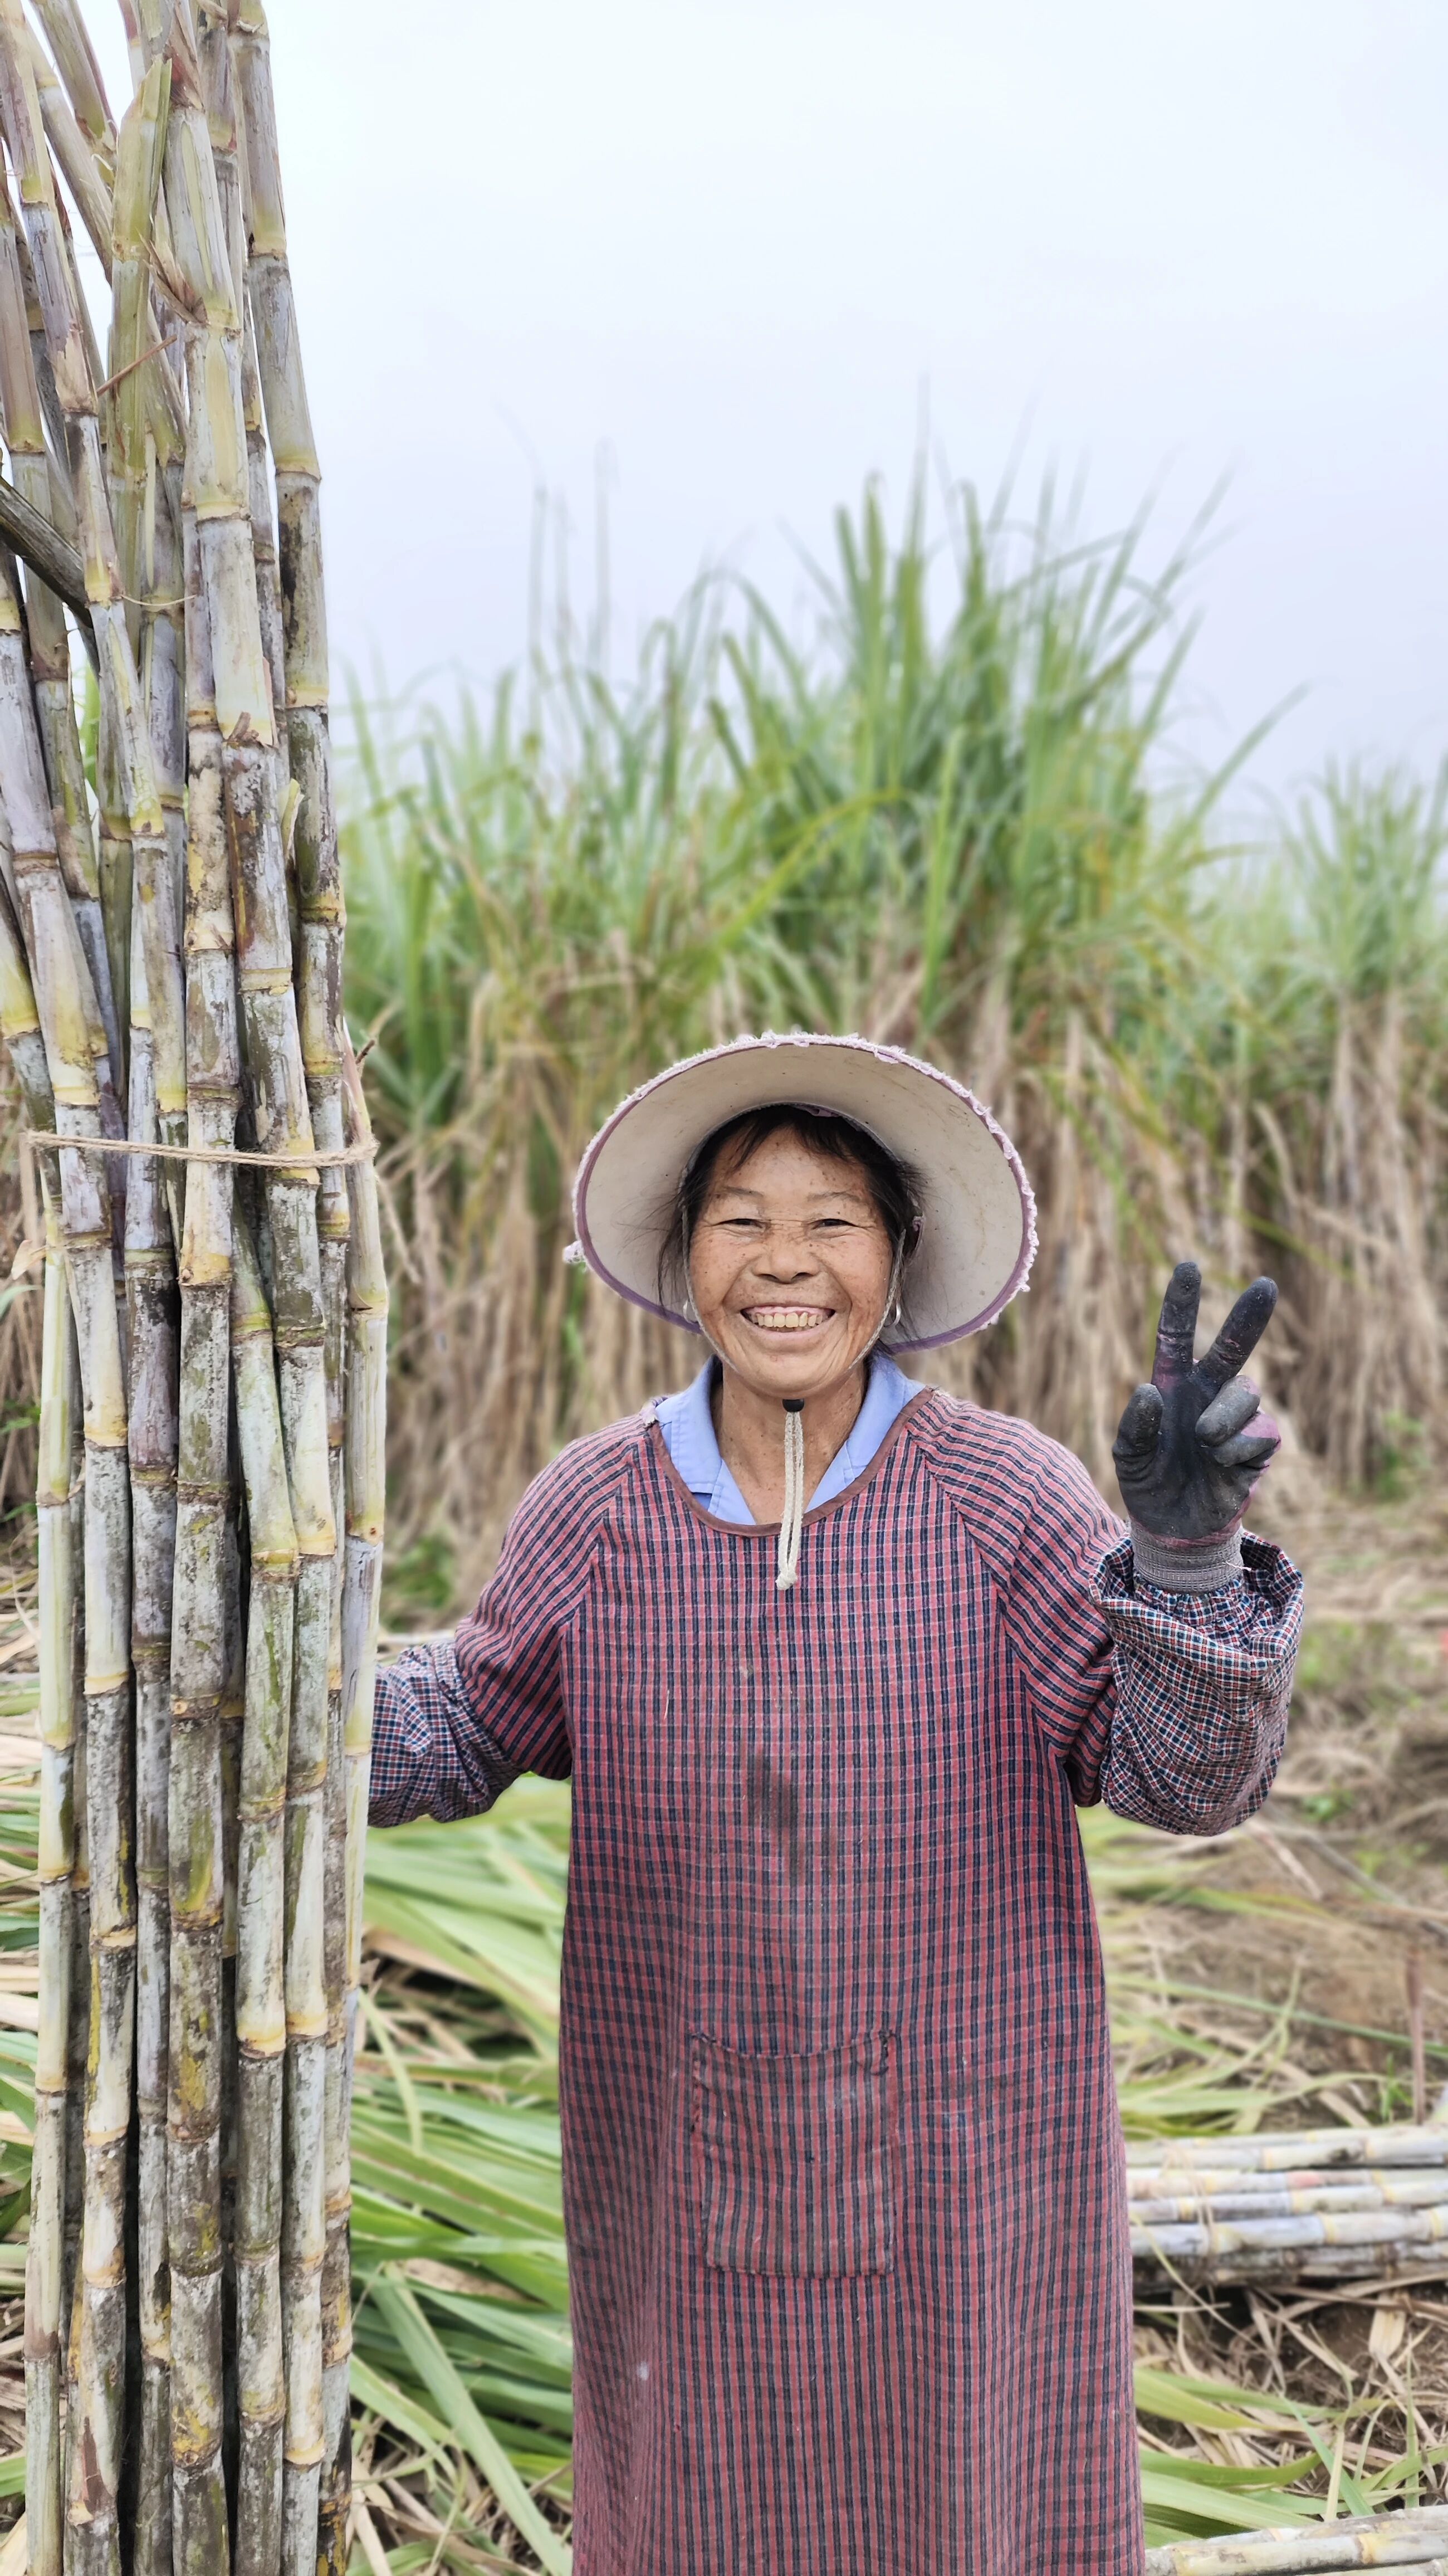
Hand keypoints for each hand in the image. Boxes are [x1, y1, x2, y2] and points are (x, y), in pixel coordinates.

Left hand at [1112, 1262, 1280, 1543]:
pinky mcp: (1258, 1444)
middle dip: (1248, 1316)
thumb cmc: (1148, 1481)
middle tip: (1265, 1285)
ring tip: (1204, 1440)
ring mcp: (1236, 1417)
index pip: (1177, 1335)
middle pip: (1234, 1346)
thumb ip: (1133, 1425)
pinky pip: (1261, 1430)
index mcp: (1173, 1384)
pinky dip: (1239, 1446)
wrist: (1175, 1527)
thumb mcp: (1127, 1456)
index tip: (1189, 1266)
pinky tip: (1223, 1463)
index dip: (1183, 1302)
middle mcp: (1208, 1392)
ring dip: (1224, 1414)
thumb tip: (1150, 1390)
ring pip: (1246, 1391)